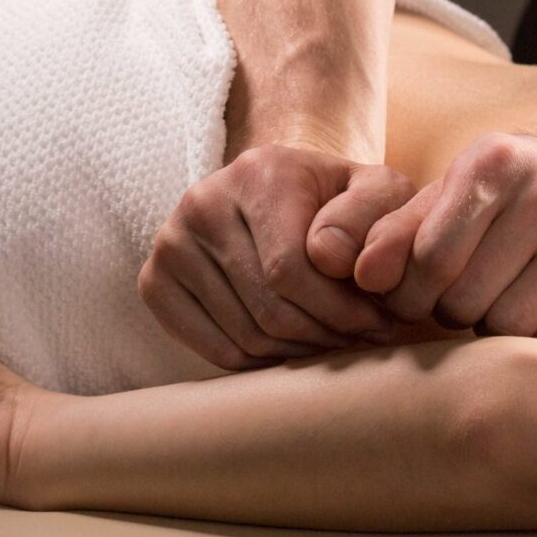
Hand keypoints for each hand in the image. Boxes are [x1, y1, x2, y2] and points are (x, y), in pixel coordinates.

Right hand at [138, 144, 412, 369]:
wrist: (280, 192)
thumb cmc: (338, 201)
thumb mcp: (377, 190)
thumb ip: (374, 214)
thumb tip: (332, 259)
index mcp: (257, 174)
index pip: (290, 271)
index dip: (342, 312)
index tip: (381, 325)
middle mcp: (203, 202)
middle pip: (268, 309)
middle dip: (326, 336)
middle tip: (361, 342)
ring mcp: (171, 243)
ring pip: (245, 337)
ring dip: (299, 353)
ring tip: (333, 342)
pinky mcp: (155, 281)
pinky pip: (216, 352)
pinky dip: (262, 363)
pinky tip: (293, 346)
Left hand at [352, 130, 536, 343]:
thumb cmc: (510, 193)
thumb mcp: (451, 193)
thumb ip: (396, 233)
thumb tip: (360, 277)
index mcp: (495, 162)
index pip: (429, 259)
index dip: (408, 293)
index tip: (411, 297)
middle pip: (466, 299)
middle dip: (449, 309)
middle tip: (460, 297)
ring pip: (510, 328)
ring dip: (491, 327)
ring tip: (498, 299)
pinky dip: (536, 339)